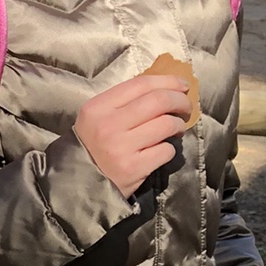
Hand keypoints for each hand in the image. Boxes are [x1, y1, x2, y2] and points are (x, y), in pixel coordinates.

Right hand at [74, 74, 190, 196]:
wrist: (80, 185)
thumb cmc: (92, 147)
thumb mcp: (96, 118)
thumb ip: (123, 102)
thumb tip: (164, 88)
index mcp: (98, 108)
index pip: (141, 84)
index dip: (167, 81)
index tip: (182, 85)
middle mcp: (108, 125)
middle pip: (158, 101)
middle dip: (180, 101)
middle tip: (185, 107)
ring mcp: (121, 148)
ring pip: (167, 124)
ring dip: (177, 125)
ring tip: (175, 129)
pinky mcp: (133, 168)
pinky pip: (166, 150)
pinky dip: (169, 149)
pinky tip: (161, 150)